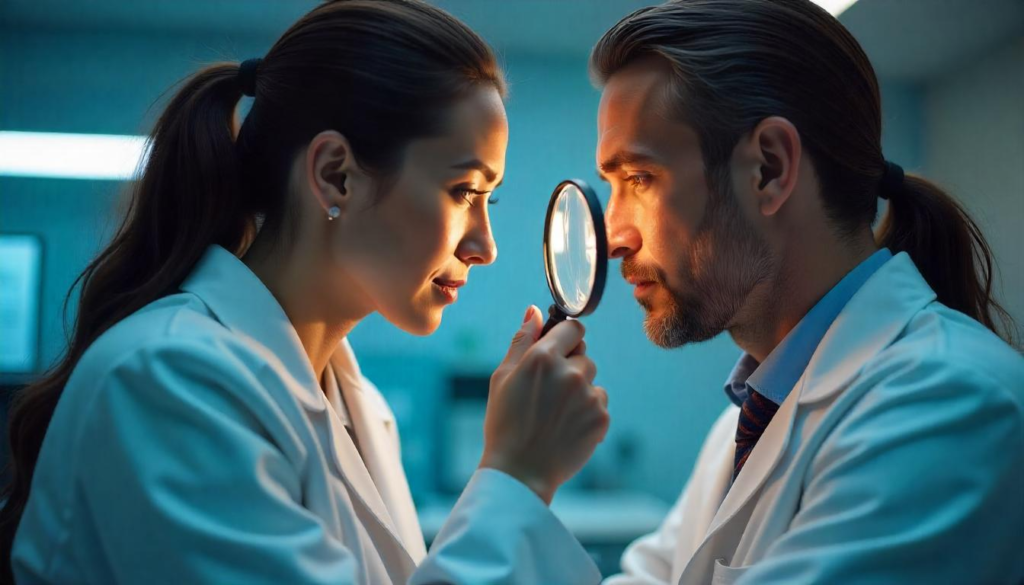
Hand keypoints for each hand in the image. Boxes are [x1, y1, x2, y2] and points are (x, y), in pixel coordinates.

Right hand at [479, 305, 609, 503]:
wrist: (520, 473)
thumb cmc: (504, 423)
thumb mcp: (502, 377)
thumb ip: (522, 340)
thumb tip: (534, 310)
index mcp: (543, 358)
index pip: (573, 328)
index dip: (565, 337)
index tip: (559, 349)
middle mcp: (570, 372)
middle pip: (584, 355)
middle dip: (570, 367)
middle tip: (548, 393)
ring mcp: (589, 396)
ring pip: (592, 380)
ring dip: (580, 390)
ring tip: (555, 414)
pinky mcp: (601, 417)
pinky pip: (599, 402)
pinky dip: (587, 412)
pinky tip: (566, 427)